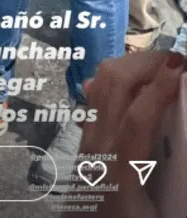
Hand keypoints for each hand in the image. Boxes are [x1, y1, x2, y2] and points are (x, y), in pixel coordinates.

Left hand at [82, 51, 184, 216]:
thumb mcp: (158, 215)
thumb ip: (175, 184)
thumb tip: (179, 147)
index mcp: (120, 172)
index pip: (138, 120)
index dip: (160, 89)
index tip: (181, 66)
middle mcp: (99, 146)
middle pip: (114, 84)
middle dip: (147, 63)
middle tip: (179, 60)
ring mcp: (88, 136)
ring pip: (103, 80)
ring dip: (133, 64)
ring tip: (162, 65)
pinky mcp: (86, 135)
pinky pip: (99, 92)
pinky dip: (119, 76)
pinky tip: (137, 80)